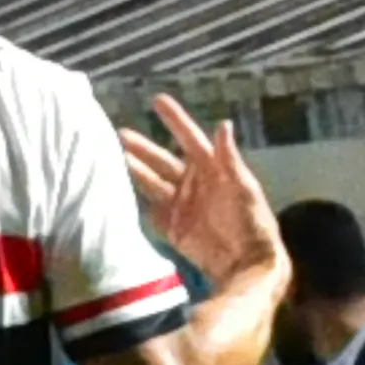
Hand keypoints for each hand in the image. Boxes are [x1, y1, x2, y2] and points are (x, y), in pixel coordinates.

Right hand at [121, 95, 283, 290]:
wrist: (246, 264)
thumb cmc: (252, 223)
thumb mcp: (244, 188)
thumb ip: (230, 158)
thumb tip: (223, 123)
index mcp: (211, 169)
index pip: (189, 138)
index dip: (175, 119)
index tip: (157, 100)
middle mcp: (193, 183)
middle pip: (162, 160)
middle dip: (141, 147)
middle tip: (119, 134)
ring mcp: (181, 206)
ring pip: (151, 183)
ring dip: (134, 170)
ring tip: (112, 157)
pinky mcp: (172, 228)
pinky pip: (150, 211)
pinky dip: (135, 202)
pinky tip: (118, 192)